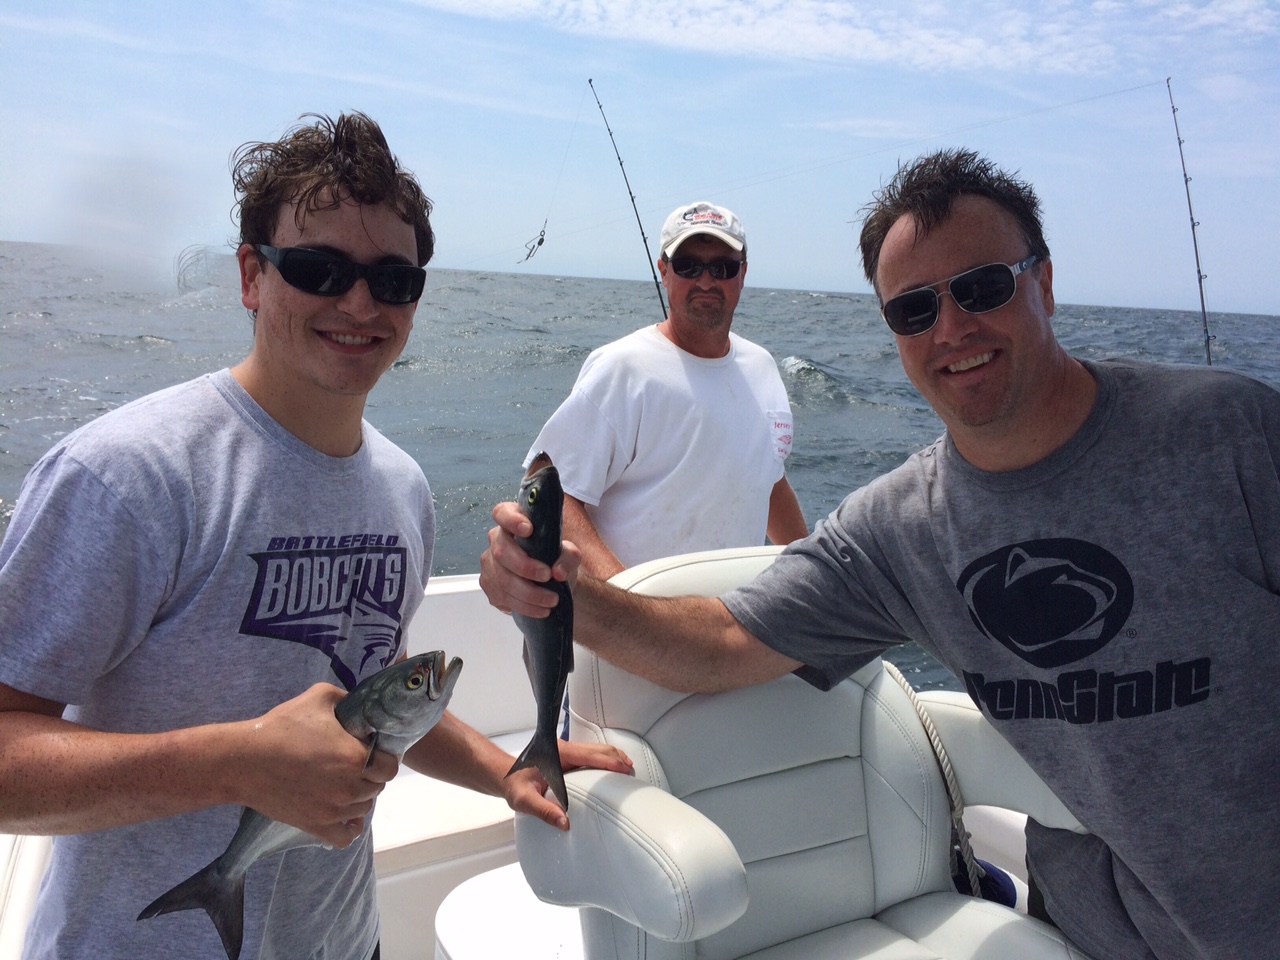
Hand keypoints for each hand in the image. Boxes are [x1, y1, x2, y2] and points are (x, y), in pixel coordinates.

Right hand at [237, 684, 398, 847]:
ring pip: (363, 809)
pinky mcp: (316, 826)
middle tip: (352, 764)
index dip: (383, 757)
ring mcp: (334, 810)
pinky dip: (348, 828)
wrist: (244, 760)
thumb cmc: (282, 726)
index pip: (390, 766)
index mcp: (357, 757)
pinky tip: (342, 814)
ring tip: (341, 783)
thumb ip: (347, 699)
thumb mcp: (320, 697)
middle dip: (370, 774)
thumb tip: (360, 706)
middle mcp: (351, 787)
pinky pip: (345, 837)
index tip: (369, 750)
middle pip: (377, 787)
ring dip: (358, 797)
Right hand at [480, 501, 580, 616]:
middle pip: (501, 552)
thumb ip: (568, 556)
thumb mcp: (570, 554)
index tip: (528, 530)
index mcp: (514, 521)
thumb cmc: (556, 560)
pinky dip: (524, 606)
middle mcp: (497, 540)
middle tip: (547, 576)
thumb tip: (558, 571)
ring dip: (529, 594)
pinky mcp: (489, 586)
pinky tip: (541, 609)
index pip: (503, 513)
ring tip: (551, 600)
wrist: (553, 584)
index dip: (512, 520)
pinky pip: (502, 597)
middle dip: (525, 567)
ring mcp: (489, 564)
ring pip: (502, 580)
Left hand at [502, 741, 633, 831]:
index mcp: (557, 754)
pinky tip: (613, 771)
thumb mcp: (524, 800)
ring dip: (614, 759)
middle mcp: (565, 749)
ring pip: (597, 751)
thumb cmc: (514, 786)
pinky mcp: (569, 759)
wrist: (507, 777)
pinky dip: (606, 761)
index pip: (590, 755)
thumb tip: (565, 823)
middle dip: (617, 759)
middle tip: (632, 773)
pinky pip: (592, 756)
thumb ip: (543, 810)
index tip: (625, 769)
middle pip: (598, 749)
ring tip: (628, 771)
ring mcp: (568, 752)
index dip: (609, 762)